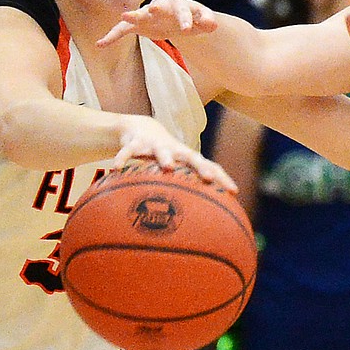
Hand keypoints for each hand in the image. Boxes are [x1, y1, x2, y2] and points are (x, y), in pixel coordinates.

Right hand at [98, 0, 218, 46]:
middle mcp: (162, 6)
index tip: (186, 30)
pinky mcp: (138, 25)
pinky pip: (123, 30)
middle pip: (160, 6)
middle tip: (153, 9)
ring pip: (139, 15)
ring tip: (124, 17)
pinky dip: (113, 36)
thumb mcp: (203, 21)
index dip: (185, 18)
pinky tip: (100, 44)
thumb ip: (207, 21)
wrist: (180, 20)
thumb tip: (215, 25)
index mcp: (180, 4)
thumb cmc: (193, 19)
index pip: (183, 8)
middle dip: (157, 9)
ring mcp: (148, 15)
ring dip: (133, 16)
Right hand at [113, 115, 236, 192]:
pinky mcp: (135, 142)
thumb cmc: (163, 156)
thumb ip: (185, 191)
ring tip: (167, 167)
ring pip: (162, 151)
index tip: (234, 192)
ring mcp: (155, 145)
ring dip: (166, 158)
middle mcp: (175, 150)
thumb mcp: (175, 170)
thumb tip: (198, 222)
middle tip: (208, 178)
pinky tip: (116, 168)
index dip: (222, 178)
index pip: (211, 167)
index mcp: (188, 158)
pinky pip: (128, 150)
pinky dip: (122, 158)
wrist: (140, 127)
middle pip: (193, 157)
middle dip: (201, 167)